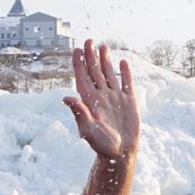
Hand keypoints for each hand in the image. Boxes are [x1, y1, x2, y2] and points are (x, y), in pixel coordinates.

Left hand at [63, 39, 139, 159]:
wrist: (120, 153)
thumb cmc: (102, 145)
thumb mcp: (88, 129)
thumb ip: (79, 113)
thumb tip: (66, 97)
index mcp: (89, 101)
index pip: (82, 78)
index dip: (79, 64)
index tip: (76, 50)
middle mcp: (101, 97)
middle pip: (94, 72)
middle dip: (91, 56)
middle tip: (88, 40)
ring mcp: (115, 98)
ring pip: (108, 75)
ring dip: (105, 61)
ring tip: (103, 46)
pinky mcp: (128, 102)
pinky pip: (126, 84)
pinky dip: (124, 73)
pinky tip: (122, 63)